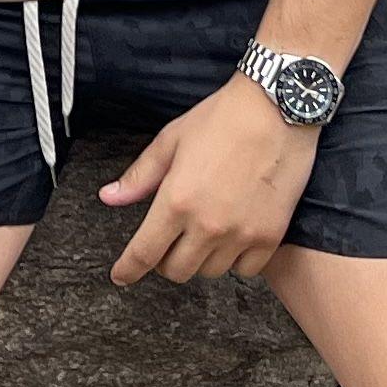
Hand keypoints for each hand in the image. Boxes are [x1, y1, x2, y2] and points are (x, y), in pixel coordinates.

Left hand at [97, 77, 315, 285]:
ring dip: (200, 258)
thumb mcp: (171, 141)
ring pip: (210, 272)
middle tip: (168, 241)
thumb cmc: (222, 119)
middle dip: (165, 260)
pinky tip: (232, 236)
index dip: (128, 270)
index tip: (121, 276)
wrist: (277, 109)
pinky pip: (246, 270)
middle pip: (176, 270)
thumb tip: (110, 197)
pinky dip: (235, 260)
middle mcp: (207, 225)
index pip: (144, 253)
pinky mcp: (270, 236)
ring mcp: (241, 234)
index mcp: (176, 200)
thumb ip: (140, 177)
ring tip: (203, 231)